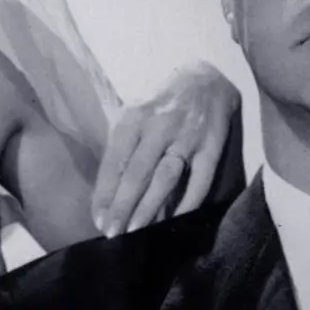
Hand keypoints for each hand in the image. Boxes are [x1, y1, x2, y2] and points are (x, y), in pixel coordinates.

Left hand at [91, 62, 241, 236]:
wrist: (205, 76)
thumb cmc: (160, 104)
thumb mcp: (134, 115)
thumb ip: (121, 149)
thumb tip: (108, 195)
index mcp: (133, 117)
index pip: (114, 161)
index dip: (105, 193)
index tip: (98, 219)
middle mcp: (159, 125)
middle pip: (136, 172)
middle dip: (122, 205)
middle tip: (112, 233)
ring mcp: (187, 135)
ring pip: (164, 177)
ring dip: (149, 206)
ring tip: (135, 231)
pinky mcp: (212, 145)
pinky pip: (199, 180)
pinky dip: (187, 203)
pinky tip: (174, 221)